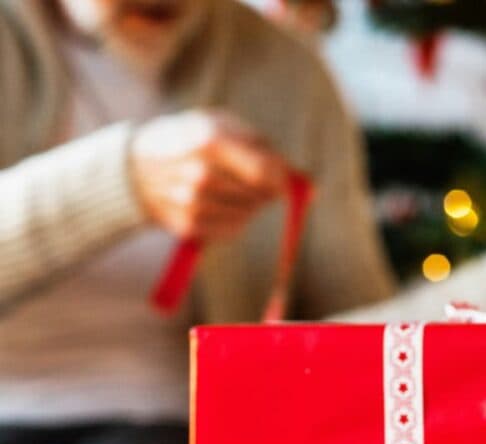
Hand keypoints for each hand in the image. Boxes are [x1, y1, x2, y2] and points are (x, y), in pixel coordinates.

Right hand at [130, 110, 287, 241]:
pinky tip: (220, 205)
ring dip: (249, 205)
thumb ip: (261, 145)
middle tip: (252, 181)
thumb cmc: (188, 141)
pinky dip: (234, 219)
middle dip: (264, 190)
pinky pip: (233, 229)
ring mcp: (193, 203)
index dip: (281, 177)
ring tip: (232, 190)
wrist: (135, 169)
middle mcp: (200, 174)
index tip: (279, 176)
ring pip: (249, 214)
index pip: (266, 171)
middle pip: (260, 194)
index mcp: (210, 141)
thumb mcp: (217, 123)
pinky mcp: (189, 226)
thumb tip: (301, 181)